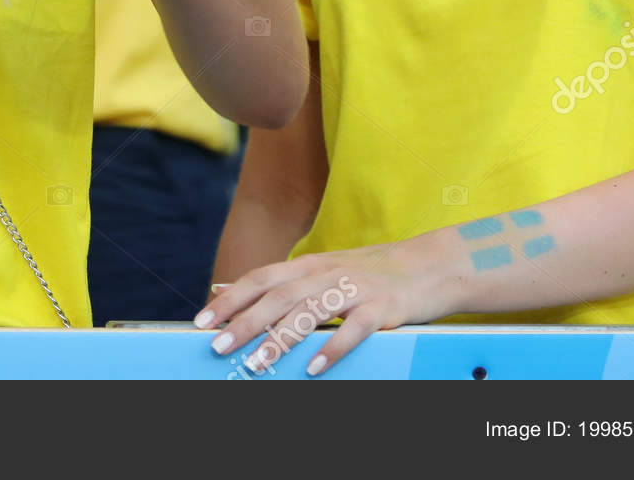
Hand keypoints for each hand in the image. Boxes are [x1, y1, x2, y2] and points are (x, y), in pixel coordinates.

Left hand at [195, 239, 439, 375]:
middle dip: (243, 323)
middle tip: (217, 346)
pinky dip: (332, 349)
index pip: (260, 279)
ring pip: (308, 313)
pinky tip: (314, 368)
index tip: (202, 321)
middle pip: (277, 298)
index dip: (231, 300)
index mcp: (310, 265)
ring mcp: (353, 290)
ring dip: (279, 340)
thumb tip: (230, 289)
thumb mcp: (325, 270)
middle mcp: (327, 274)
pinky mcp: (380, 308)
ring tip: (257, 363)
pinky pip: (353, 331)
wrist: (430, 265)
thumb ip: (283, 282)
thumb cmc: (372, 273)